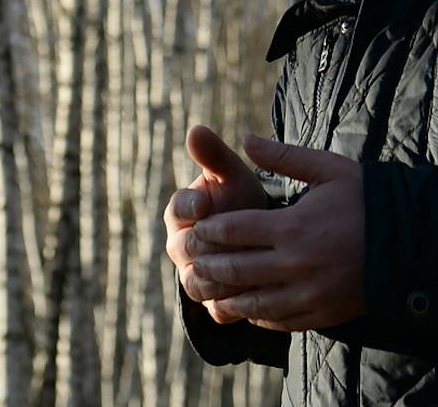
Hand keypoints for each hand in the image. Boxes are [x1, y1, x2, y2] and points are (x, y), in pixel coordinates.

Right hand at [164, 124, 269, 314]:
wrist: (259, 237)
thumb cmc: (240, 199)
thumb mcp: (232, 175)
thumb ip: (214, 157)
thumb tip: (195, 129)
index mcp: (180, 211)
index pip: (177, 209)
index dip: (190, 206)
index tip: (205, 203)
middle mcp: (180, 246)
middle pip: (187, 248)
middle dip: (210, 243)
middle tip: (235, 239)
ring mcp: (193, 276)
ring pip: (199, 282)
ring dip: (222, 276)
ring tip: (250, 268)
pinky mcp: (211, 302)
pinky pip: (216, 308)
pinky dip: (233, 304)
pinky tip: (257, 293)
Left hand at [181, 135, 364, 331]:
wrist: (413, 240)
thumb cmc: (368, 198)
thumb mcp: (329, 169)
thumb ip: (284, 156)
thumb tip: (245, 139)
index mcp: (293, 226)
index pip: (234, 230)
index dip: (209, 230)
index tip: (196, 229)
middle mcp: (295, 264)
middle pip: (235, 268)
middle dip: (208, 265)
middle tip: (190, 263)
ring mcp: (308, 293)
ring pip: (252, 301)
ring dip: (225, 298)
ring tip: (207, 293)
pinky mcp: (322, 312)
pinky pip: (279, 319)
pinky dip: (257, 315)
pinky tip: (247, 309)